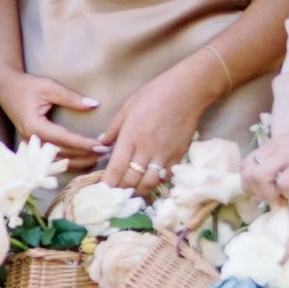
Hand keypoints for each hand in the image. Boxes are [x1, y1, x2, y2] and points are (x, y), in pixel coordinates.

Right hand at [0, 68, 102, 161]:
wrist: (4, 86)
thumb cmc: (26, 85)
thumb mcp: (48, 87)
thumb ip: (71, 97)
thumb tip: (94, 105)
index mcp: (34, 126)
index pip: (64, 139)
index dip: (83, 144)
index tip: (101, 145)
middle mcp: (31, 140)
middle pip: (62, 155)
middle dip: (85, 155)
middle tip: (106, 152)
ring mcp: (30, 145)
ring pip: (57, 161)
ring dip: (79, 161)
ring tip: (98, 157)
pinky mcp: (32, 146)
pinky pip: (52, 159)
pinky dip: (69, 160)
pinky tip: (84, 159)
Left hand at [98, 59, 216, 197]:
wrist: (187, 92)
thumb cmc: (154, 94)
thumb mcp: (127, 107)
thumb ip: (114, 128)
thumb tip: (101, 144)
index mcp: (130, 137)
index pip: (116, 168)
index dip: (108, 183)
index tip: (102, 191)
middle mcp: (146, 149)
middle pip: (131, 180)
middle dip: (121, 190)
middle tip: (114, 195)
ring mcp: (164, 155)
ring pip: (149, 183)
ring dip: (138, 191)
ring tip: (131, 194)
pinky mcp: (179, 156)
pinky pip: (166, 176)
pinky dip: (157, 182)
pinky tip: (150, 181)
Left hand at [240, 118, 288, 200]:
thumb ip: (286, 164)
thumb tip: (280, 189)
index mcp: (273, 145)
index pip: (244, 164)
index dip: (249, 183)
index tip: (264, 192)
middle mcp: (275, 148)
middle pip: (246, 173)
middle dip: (256, 192)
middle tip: (274, 198)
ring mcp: (287, 155)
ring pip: (258, 177)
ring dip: (269, 193)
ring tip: (285, 196)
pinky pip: (284, 184)